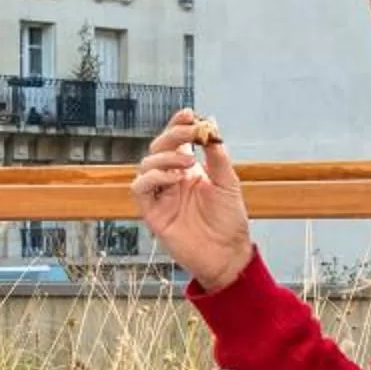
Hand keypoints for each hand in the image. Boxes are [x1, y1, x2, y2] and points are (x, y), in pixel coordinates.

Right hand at [134, 111, 252, 291]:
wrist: (227, 255)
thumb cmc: (229, 222)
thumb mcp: (228, 183)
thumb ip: (217, 155)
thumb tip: (212, 123)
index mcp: (189, 171)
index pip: (177, 142)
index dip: (179, 125)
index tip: (189, 114)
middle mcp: (172, 181)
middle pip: (158, 148)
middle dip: (172, 136)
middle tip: (189, 133)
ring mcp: (161, 196)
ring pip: (146, 165)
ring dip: (164, 157)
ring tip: (187, 163)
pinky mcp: (153, 213)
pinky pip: (140, 189)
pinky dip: (152, 178)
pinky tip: (172, 178)